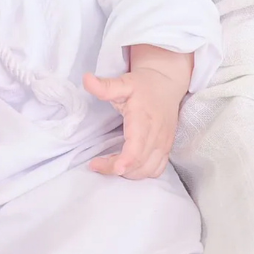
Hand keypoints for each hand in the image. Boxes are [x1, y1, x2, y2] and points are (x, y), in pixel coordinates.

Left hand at [83, 47, 191, 178]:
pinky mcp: (167, 149)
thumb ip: (105, 86)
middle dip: (114, 169)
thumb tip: (86, 79)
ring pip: (147, 171)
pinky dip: (141, 173)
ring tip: (110, 163)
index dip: (122, 162)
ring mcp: (164, 144)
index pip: (135, 149)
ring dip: (128, 173)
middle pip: (137, 165)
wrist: (166, 85)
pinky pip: (156, 170)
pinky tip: (128, 166)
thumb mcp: (123, 82)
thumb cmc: (143, 85)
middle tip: (96, 163)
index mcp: (143, 120)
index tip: (104, 166)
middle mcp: (156, 136)